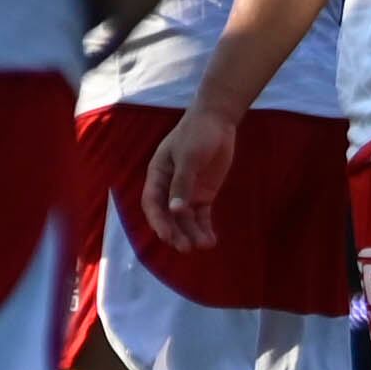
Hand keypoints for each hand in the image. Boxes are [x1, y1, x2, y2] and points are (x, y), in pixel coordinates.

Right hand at [144, 101, 242, 252]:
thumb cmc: (196, 134)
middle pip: (168, 216)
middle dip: (176, 233)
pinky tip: (210, 240)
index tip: (167, 236)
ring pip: (185, 219)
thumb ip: (182, 183)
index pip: (153, 204)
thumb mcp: (188, 157)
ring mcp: (186, 193)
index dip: (158, 221)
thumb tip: (176, 211)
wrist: (217, 121)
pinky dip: (204, 228)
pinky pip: (201, 216)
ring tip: (203, 246)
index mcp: (157, 176)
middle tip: (186, 248)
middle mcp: (168, 188)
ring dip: (192, 233)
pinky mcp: (202, 195)